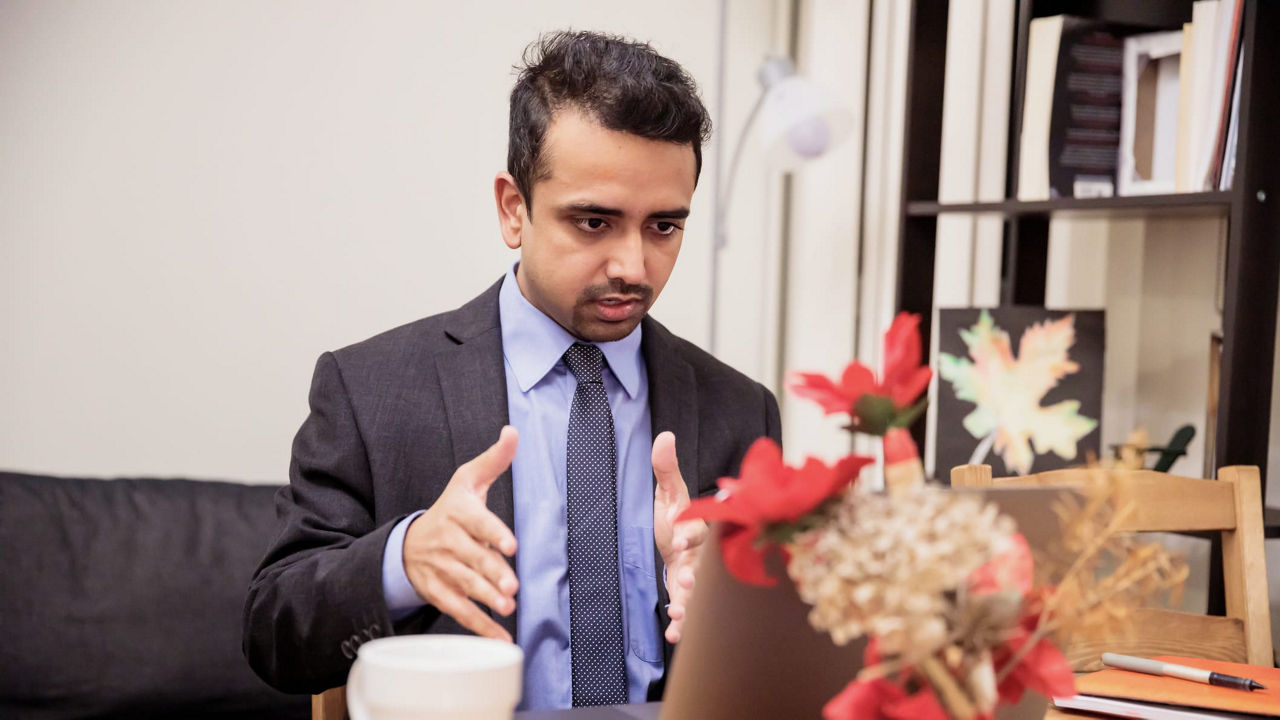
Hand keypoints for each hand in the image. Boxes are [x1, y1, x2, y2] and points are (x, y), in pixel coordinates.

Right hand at [403, 426, 519, 641]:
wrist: (408, 542)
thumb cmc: (451, 508)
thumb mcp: (467, 480)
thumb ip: (494, 460)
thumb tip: (512, 431)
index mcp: (458, 512)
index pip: (477, 522)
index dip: (493, 533)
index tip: (511, 544)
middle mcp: (448, 541)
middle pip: (472, 558)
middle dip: (492, 572)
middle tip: (512, 586)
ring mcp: (441, 569)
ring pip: (464, 585)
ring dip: (485, 599)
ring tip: (507, 607)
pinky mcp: (438, 592)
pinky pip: (459, 610)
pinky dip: (479, 625)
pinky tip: (500, 636)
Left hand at [652, 431, 707, 643]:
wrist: (672, 543)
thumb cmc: (673, 517)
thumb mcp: (667, 493)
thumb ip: (666, 468)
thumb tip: (664, 435)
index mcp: (699, 529)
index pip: (700, 531)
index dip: (692, 535)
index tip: (681, 539)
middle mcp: (703, 556)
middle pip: (704, 567)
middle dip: (696, 576)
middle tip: (686, 583)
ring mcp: (696, 578)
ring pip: (698, 593)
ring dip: (690, 605)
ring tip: (679, 615)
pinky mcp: (687, 596)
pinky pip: (688, 612)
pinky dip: (682, 625)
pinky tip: (672, 634)